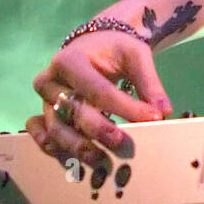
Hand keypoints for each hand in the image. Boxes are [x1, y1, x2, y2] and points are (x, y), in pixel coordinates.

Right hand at [26, 31, 171, 167]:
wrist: (93, 44)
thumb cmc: (114, 49)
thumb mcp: (136, 55)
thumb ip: (149, 83)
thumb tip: (163, 111)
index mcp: (69, 60)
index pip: (98, 90)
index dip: (124, 107)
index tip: (151, 119)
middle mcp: (50, 81)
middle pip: (73, 111)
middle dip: (98, 129)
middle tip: (122, 143)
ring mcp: (43, 100)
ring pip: (56, 128)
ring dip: (77, 146)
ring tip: (101, 159)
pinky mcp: (42, 115)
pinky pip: (40, 133)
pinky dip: (51, 147)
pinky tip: (70, 159)